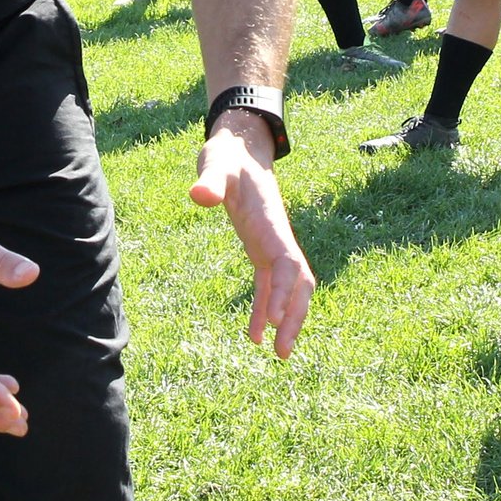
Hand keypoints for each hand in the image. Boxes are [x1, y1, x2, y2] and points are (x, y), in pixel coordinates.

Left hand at [189, 121, 313, 356]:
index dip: (285, 292)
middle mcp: (278, 238)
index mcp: (272, 224)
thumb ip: (211, 181)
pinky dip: (267, 308)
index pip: (288, 263)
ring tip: (276, 353)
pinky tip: (255, 333)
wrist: (241, 146)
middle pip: (300, 283)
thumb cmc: (228, 156)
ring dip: (287, 319)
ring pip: (291, 289)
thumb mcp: (216, 165)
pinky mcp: (262, 249)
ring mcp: (272, 245)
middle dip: (296, 316)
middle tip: (282, 352)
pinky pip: (270, 285)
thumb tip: (199, 196)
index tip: (276, 321)